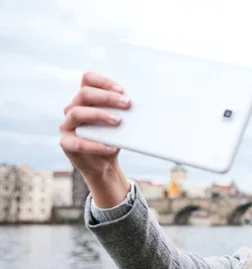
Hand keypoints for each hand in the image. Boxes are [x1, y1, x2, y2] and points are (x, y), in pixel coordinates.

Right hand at [59, 72, 131, 206]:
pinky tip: (112, 147)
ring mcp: (67, 125)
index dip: (104, 81)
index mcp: (86, 99)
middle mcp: (73, 108)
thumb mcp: (120, 123)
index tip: (122, 90)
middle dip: (107, 97)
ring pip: (77, 113)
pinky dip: (96, 145)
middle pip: (84, 93)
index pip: (88, 79)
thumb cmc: (114, 138)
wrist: (104, 165)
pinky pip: (78, 143)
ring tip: (118, 121)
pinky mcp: (66, 143)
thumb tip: (144, 103)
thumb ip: (124, 111)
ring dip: (99, 115)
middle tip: (127, 103)